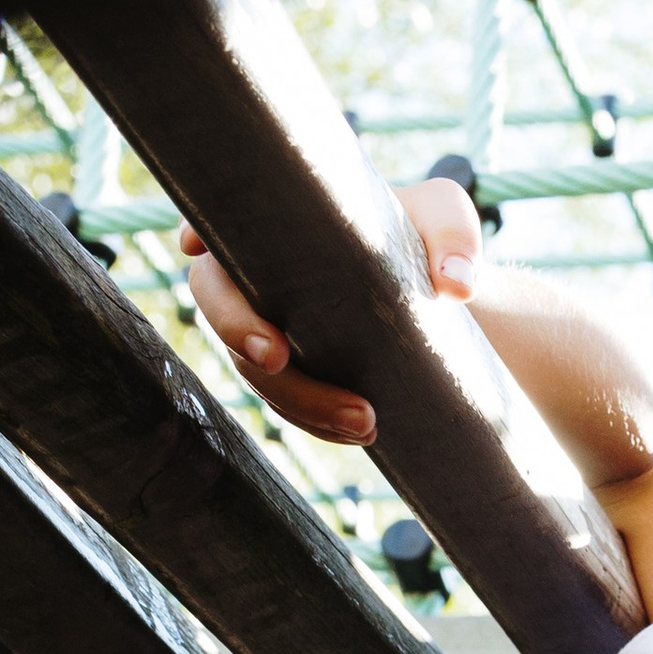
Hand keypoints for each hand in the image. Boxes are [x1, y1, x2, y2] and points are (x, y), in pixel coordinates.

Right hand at [180, 174, 481, 444]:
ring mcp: (266, 327)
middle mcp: (255, 273)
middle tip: (277, 357)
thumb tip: (455, 286)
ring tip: (366, 420)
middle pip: (217, 301)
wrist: (440, 306)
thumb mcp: (447, 223)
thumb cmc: (431, 244)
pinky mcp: (290, 374)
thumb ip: (454, 239)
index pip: (219, 221)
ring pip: (253, 367)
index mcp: (276, 221)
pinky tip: (361, 433)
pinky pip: (286, 403)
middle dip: (237, 330)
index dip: (197, 233)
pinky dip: (317, 421)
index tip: (197, 246)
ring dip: (299, 398)